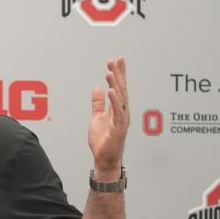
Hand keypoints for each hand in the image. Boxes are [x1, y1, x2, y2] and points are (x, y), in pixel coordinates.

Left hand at [88, 55, 128, 179]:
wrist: (104, 159)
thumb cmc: (103, 141)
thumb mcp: (97, 118)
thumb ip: (98, 104)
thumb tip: (97, 89)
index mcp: (118, 109)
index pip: (119, 87)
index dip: (119, 73)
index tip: (117, 59)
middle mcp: (122, 112)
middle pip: (121, 89)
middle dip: (118, 74)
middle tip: (114, 61)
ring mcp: (122, 120)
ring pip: (121, 99)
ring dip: (115, 85)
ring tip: (110, 72)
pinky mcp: (118, 128)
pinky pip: (118, 112)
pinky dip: (115, 101)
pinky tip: (111, 91)